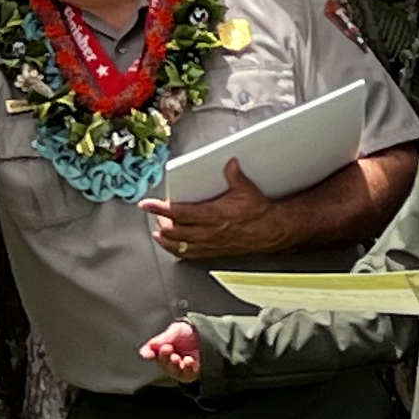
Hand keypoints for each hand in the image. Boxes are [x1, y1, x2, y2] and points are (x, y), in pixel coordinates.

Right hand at [139, 319, 202, 382]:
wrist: (211, 333)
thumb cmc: (191, 331)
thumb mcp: (177, 330)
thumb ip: (164, 338)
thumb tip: (150, 346)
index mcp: (163, 348)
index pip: (151, 353)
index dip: (148, 353)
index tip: (148, 353)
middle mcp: (170, 359)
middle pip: (162, 363)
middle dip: (163, 357)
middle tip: (166, 349)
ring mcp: (181, 368)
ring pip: (173, 371)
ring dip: (172, 365)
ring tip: (175, 357)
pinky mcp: (192, 373)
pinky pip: (187, 375)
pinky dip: (186, 369)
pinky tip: (188, 361)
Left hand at [140, 157, 284, 262]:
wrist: (271, 231)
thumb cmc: (259, 212)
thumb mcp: (247, 190)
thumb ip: (235, 176)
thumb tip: (230, 163)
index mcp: (214, 215)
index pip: (180, 213)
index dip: (160, 209)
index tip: (148, 204)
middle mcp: (209, 231)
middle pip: (175, 230)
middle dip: (162, 223)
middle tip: (156, 215)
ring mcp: (210, 243)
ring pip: (180, 245)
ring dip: (166, 239)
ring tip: (159, 232)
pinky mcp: (213, 251)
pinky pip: (190, 254)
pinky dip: (178, 250)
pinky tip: (173, 246)